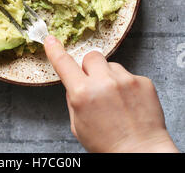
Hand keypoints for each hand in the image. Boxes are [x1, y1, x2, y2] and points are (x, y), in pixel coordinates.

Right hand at [44, 36, 178, 152]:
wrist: (142, 153)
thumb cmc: (108, 145)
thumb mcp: (78, 126)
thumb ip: (74, 100)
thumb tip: (75, 84)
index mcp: (83, 94)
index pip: (64, 63)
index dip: (55, 50)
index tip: (50, 40)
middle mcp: (104, 82)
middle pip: (91, 57)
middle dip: (90, 68)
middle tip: (95, 85)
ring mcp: (126, 80)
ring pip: (112, 66)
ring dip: (110, 78)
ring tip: (117, 101)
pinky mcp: (143, 81)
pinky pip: (130, 75)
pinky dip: (128, 87)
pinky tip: (130, 104)